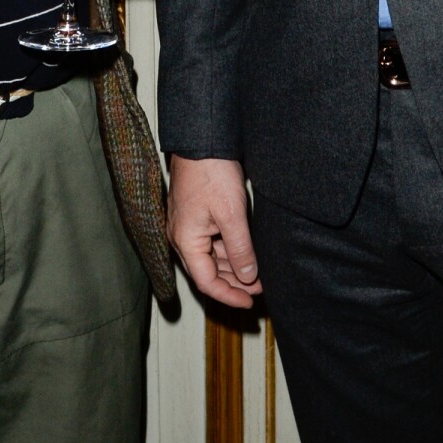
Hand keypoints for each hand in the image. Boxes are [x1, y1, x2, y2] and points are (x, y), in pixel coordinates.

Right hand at [168, 156, 262, 308]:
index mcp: (185, 240)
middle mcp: (182, 237)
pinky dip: (229, 250)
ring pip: (211, 257)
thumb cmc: (212, 173)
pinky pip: (211, 242)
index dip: (229, 296)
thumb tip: (248, 277)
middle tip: (260, 288)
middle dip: (234, 283)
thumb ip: (240, 249)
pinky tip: (246, 252)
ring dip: (233, 267)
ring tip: (257, 272)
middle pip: (207, 272)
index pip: (206, 282)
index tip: (250, 302)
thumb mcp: (232, 214)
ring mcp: (187, 225)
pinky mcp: (195, 215)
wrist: (202, 140)